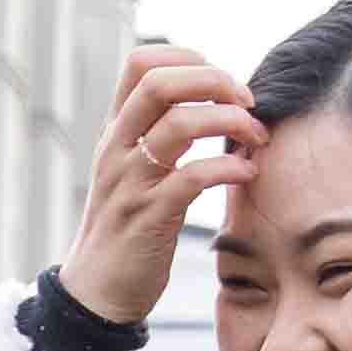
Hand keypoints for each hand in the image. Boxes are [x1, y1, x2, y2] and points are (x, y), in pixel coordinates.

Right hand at [63, 45, 261, 330]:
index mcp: (115, 132)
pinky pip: (194, 176)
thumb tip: (210, 101)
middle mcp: (117, 149)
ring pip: (181, 124)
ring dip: (231, 122)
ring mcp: (130, 182)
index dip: (187, 59)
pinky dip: (230, 168)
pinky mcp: (149, 216)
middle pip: (160, 83)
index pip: (140, 64)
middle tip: (247, 102)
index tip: (219, 83)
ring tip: (256, 138)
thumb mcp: (133, 170)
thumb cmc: (127, 228)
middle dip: (214, 81)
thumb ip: (160, 134)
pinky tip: (246, 173)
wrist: (95, 292)